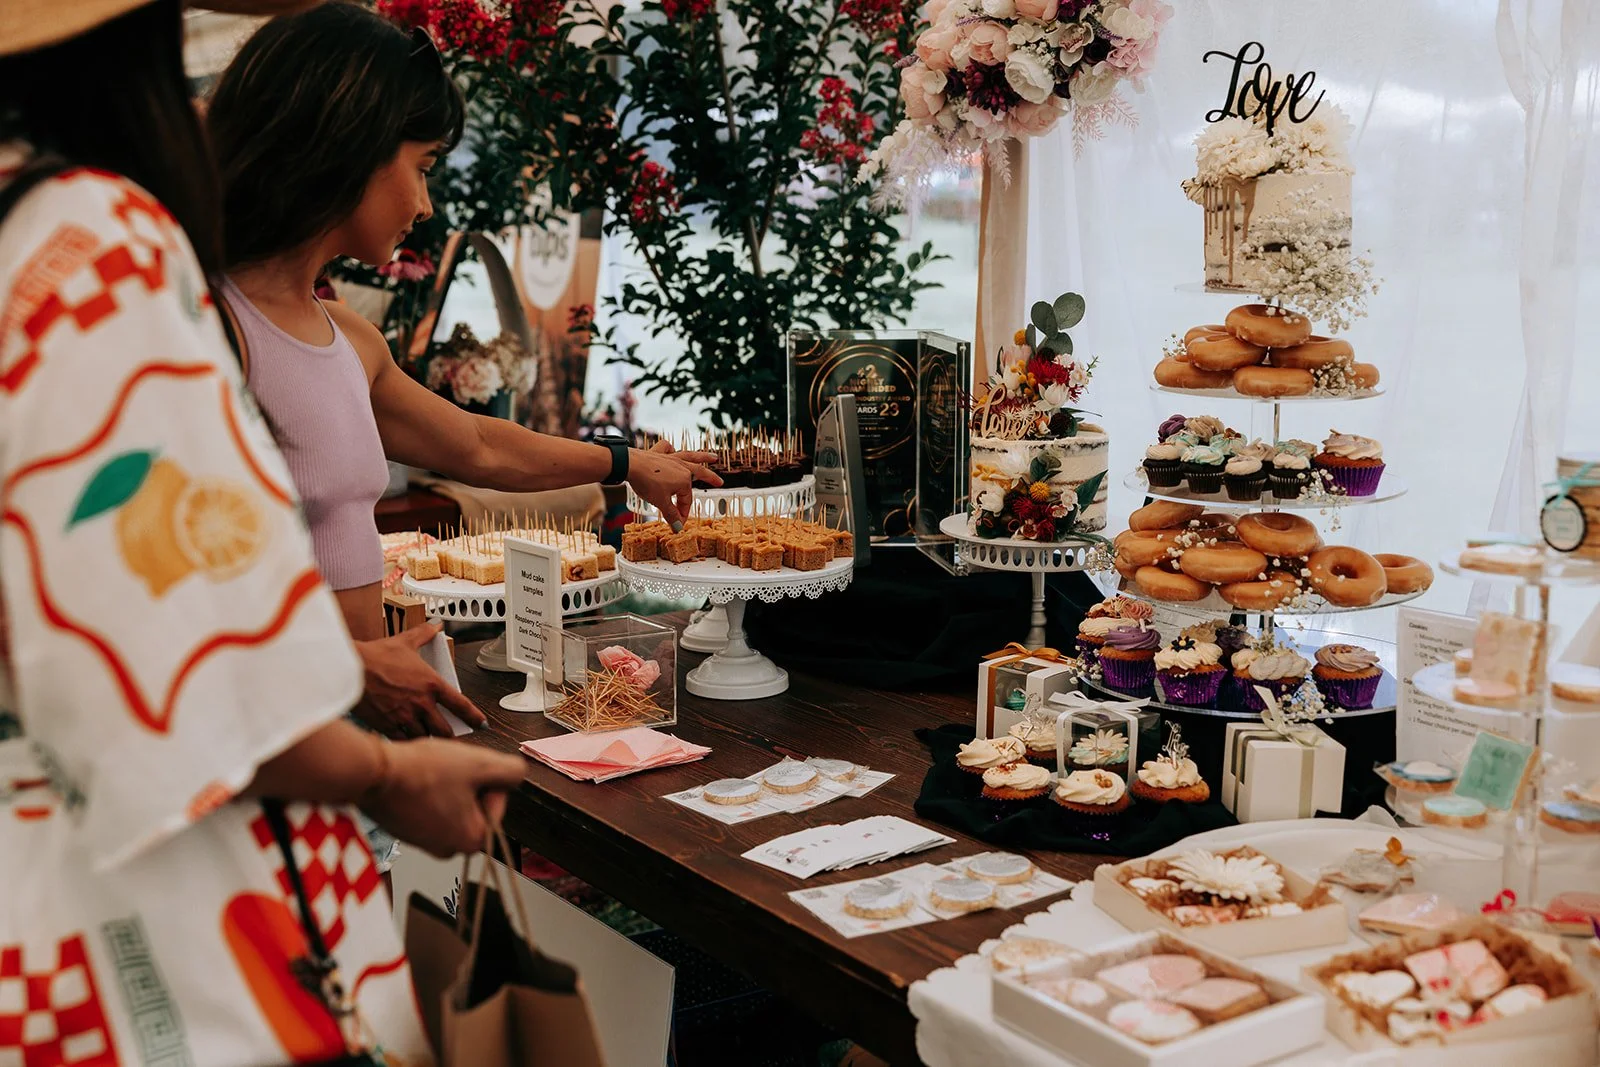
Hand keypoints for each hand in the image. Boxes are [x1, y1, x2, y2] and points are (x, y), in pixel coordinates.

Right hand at [353, 623, 486, 738]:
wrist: (350, 669)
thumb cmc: (376, 655)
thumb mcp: (404, 641)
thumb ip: (423, 634)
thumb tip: (436, 624)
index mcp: (431, 685)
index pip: (461, 705)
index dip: (474, 717)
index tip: (481, 724)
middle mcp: (422, 704)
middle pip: (444, 729)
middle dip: (448, 732)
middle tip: (448, 732)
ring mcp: (405, 718)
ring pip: (424, 737)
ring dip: (427, 737)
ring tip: (427, 735)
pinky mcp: (387, 727)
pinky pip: (403, 741)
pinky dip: (407, 741)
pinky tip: (406, 738)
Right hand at [362, 738, 526, 857]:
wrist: (373, 774)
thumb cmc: (423, 771)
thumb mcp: (480, 764)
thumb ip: (511, 772)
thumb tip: (516, 776)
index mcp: (472, 840)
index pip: (497, 802)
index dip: (486, 779)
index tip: (467, 770)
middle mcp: (449, 849)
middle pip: (474, 805)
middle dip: (466, 784)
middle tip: (449, 769)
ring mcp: (425, 842)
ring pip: (451, 804)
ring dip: (447, 785)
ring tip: (430, 773)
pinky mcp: (406, 832)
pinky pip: (429, 807)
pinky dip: (426, 791)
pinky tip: (416, 779)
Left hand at [626, 447, 722, 526]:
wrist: (630, 465)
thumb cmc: (646, 483)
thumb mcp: (660, 502)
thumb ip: (671, 515)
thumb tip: (678, 528)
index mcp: (684, 480)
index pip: (686, 500)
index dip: (682, 513)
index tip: (677, 523)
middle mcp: (681, 467)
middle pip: (699, 473)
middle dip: (710, 478)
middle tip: (720, 482)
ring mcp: (670, 458)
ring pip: (690, 456)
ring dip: (702, 457)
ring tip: (714, 457)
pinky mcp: (658, 452)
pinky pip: (667, 448)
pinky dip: (670, 449)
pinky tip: (672, 451)